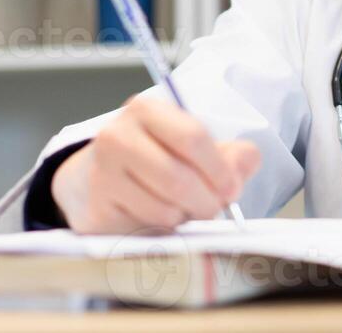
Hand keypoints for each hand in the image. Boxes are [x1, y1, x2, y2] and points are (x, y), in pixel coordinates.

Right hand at [51, 94, 260, 233]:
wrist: (98, 179)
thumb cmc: (156, 159)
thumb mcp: (194, 147)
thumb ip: (231, 155)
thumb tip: (244, 165)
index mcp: (145, 111)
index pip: (192, 138)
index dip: (219, 169)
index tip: (233, 188)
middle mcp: (116, 137)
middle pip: (178, 179)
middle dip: (207, 201)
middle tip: (214, 209)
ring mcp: (101, 174)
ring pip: (163, 209)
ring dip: (184, 218)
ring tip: (182, 208)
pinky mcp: (96, 210)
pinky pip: (145, 230)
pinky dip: (162, 231)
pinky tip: (158, 217)